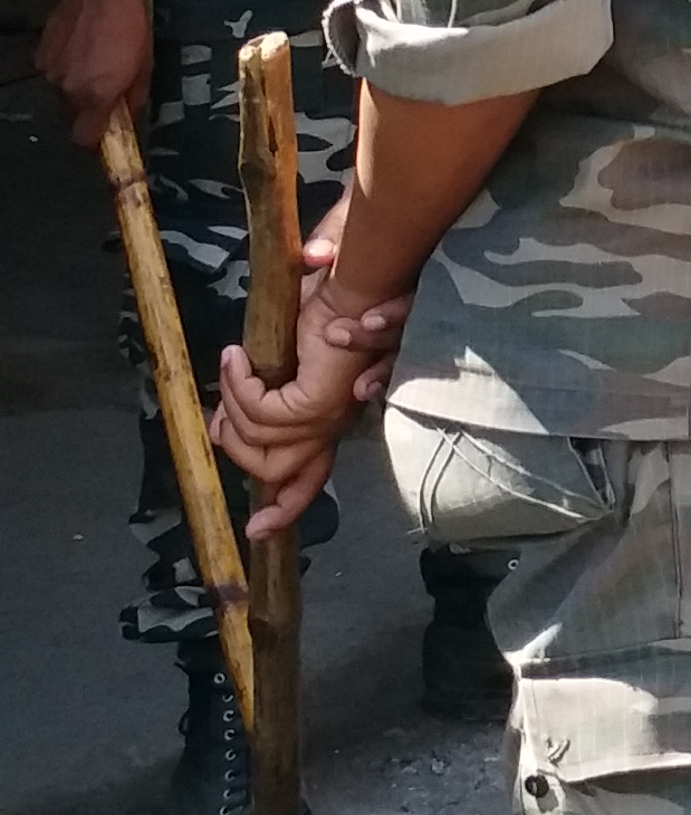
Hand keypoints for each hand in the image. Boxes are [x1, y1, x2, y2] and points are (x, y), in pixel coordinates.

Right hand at [33, 0, 148, 150]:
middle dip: (87, 111)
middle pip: (71, 117)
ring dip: (76, 87)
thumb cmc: (130, 26)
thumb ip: (134, 97)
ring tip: (96, 61)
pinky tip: (81, 48)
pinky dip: (66, 69)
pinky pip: (54, 73)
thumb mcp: (145, 65)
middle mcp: (67, 89)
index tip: (108, 130)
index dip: (95, 138)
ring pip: (61, 94)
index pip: (83, 138)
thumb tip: (128, 116)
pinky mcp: (40, 55)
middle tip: (106, 91)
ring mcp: (49, 72)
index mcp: (95, 96)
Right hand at [211, 268, 400, 539]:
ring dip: (232, 410)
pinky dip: (239, 388)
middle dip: (237, 451)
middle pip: (279, 471)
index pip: (309, 477)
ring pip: (260, 441)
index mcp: (327, 420)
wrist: (349, 284)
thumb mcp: (279, 363)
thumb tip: (221, 427)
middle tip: (217, 420)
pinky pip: (263, 414)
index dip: (285, 506)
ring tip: (232, 370)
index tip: (258, 530)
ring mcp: (327, 415)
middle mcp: (332, 424)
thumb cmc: (322, 310)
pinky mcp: (316, 400)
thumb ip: (257, 398)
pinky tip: (236, 357)